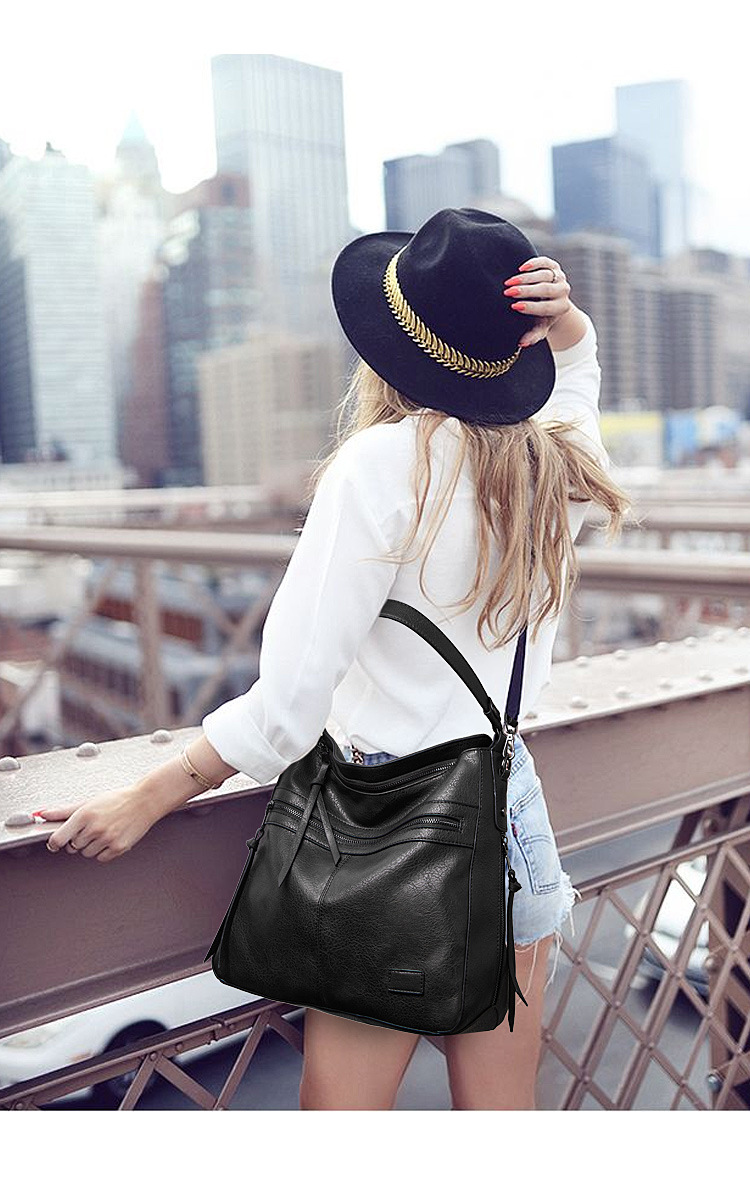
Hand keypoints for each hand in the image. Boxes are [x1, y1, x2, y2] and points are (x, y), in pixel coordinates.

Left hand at [38, 784, 161, 863]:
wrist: (144, 801)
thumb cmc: (118, 800)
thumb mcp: (89, 802)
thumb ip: (64, 810)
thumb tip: (43, 814)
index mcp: (84, 815)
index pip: (58, 838)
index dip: (54, 843)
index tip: (56, 842)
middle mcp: (95, 828)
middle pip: (73, 847)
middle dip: (78, 840)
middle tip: (89, 829)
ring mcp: (107, 839)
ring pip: (86, 853)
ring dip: (91, 846)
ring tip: (102, 832)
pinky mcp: (118, 848)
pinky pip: (101, 858)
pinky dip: (104, 851)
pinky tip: (110, 838)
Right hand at [503, 256, 571, 347]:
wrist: (552, 299)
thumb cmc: (542, 316)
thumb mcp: (540, 327)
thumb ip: (533, 336)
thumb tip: (522, 344)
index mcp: (561, 308)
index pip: (545, 307)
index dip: (530, 307)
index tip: (514, 307)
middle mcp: (563, 291)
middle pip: (545, 289)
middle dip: (525, 291)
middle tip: (507, 292)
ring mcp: (560, 277)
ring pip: (544, 275)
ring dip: (525, 278)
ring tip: (509, 282)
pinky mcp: (554, 266)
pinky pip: (545, 262)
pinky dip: (534, 263)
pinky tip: (520, 268)